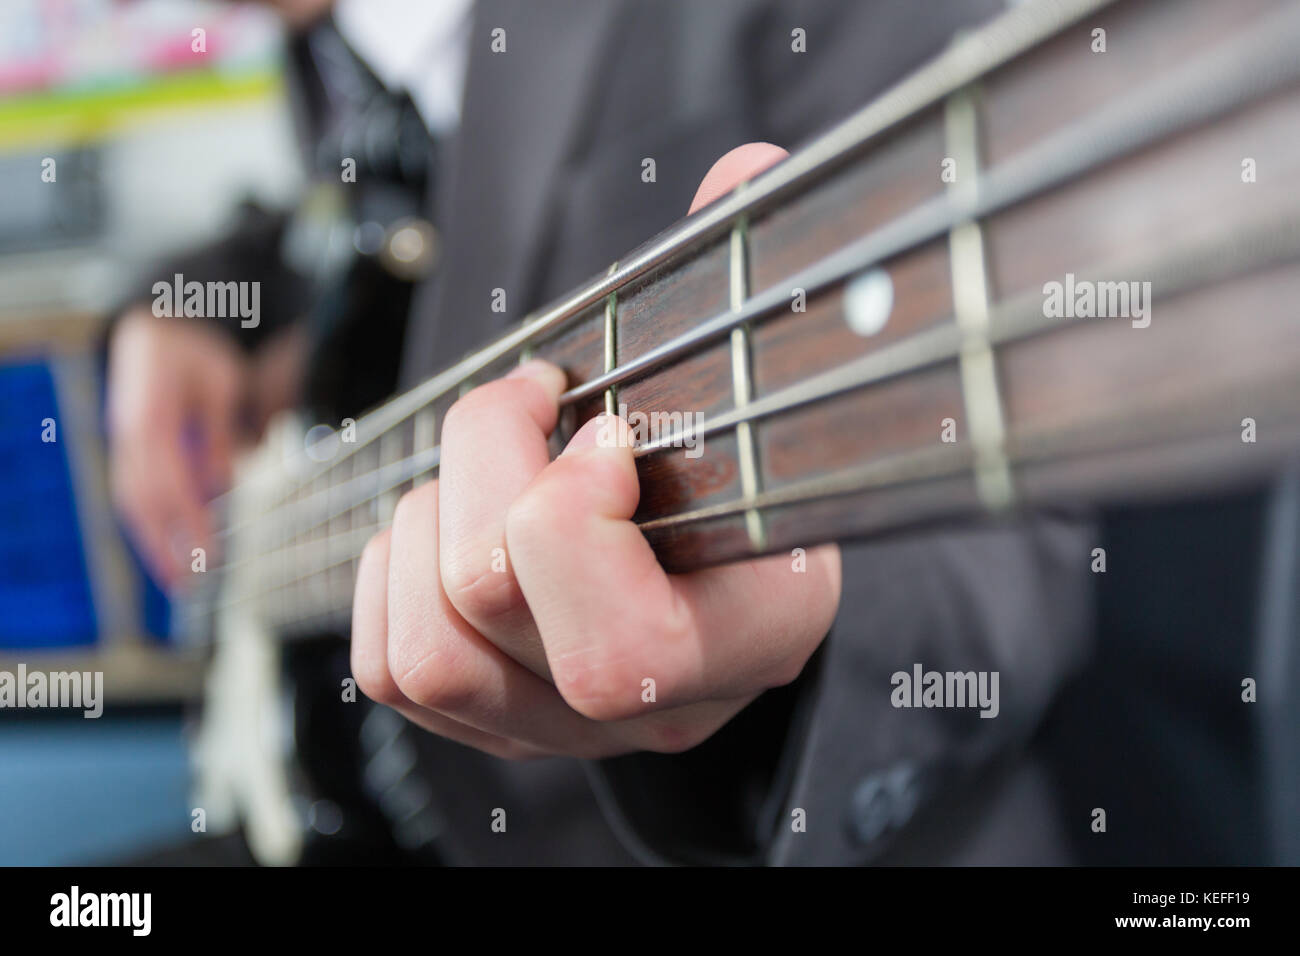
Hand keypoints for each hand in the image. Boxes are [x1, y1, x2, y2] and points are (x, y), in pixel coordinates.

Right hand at [107, 308, 301, 586]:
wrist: (159, 326)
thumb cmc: (198, 354)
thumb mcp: (222, 383)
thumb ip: (219, 434)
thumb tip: (219, 485)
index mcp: (153, 416)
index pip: (170, 482)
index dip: (188, 522)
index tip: (208, 553)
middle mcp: (130, 433)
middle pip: (143, 499)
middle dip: (165, 544)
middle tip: (190, 583)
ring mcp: (122, 440)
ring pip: (130, 500)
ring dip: (150, 542)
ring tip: (175, 578)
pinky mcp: (125, 447)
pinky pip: (131, 492)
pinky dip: (147, 523)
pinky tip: (165, 548)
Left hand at [350, 143, 841, 758]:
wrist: (739, 568)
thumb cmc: (751, 456)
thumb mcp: (774, 383)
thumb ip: (754, 279)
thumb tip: (744, 168)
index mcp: (752, 638)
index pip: (623, 650)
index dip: (573, 515)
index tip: (607, 426)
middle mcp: (657, 711)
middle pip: (490, 602)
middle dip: (485, 459)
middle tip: (535, 399)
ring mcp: (567, 730)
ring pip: (430, 646)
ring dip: (429, 516)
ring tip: (492, 465)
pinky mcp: (493, 724)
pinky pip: (389, 670)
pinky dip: (391, 571)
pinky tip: (447, 519)